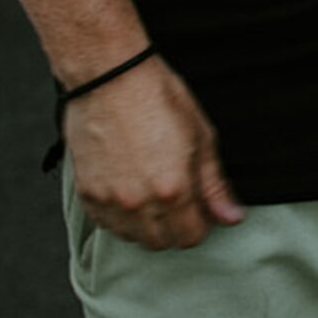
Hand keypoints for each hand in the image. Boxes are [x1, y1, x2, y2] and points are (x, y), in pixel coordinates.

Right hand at [66, 56, 246, 249]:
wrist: (109, 76)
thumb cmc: (157, 97)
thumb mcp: (201, 137)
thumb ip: (215, 185)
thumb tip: (232, 217)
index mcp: (173, 190)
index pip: (190, 237)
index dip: (199, 224)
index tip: (198, 207)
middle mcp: (139, 203)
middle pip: (161, 242)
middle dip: (174, 227)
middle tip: (177, 198)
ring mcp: (109, 200)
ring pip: (132, 237)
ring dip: (146, 225)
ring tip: (152, 193)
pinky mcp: (86, 193)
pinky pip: (106, 224)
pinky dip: (120, 217)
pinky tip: (128, 191)